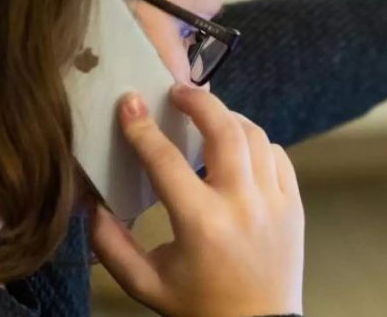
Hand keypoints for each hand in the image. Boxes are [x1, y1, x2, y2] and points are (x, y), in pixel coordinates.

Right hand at [89, 86, 304, 315]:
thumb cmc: (200, 307)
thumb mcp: (146, 284)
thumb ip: (112, 246)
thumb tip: (93, 205)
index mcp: (201, 223)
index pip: (166, 160)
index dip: (142, 127)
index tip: (129, 104)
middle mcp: (241, 205)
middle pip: (224, 129)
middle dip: (199, 101)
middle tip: (178, 91)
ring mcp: (274, 202)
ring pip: (256, 136)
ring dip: (229, 118)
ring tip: (207, 116)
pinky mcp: (293, 205)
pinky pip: (277, 156)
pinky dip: (256, 143)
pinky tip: (239, 148)